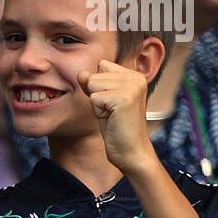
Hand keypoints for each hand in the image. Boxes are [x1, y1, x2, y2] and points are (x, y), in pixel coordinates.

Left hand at [78, 60, 156, 175]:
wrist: (131, 151)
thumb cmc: (116, 127)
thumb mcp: (102, 100)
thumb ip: (93, 83)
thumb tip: (81, 73)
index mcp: (134, 75)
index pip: (101, 65)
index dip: (97, 86)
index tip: (110, 103)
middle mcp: (136, 78)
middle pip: (94, 75)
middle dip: (95, 95)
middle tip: (111, 112)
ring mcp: (132, 87)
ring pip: (92, 84)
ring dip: (96, 103)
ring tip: (111, 115)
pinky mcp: (124, 99)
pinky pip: (94, 98)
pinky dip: (97, 111)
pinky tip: (111, 119)